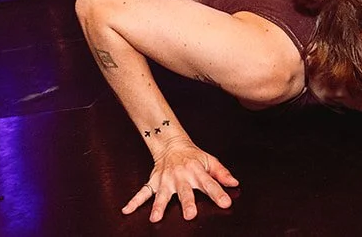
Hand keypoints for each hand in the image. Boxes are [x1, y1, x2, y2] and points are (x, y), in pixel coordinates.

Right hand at [121, 138, 237, 222]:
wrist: (170, 143)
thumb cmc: (192, 156)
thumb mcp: (209, 160)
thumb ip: (221, 173)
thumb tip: (235, 184)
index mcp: (197, 172)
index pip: (210, 183)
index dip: (218, 193)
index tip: (226, 203)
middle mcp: (180, 177)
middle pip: (185, 191)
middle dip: (187, 203)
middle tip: (190, 215)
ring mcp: (165, 180)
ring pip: (162, 194)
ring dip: (158, 206)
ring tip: (155, 218)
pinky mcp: (154, 182)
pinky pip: (143, 192)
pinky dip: (134, 201)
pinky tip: (126, 210)